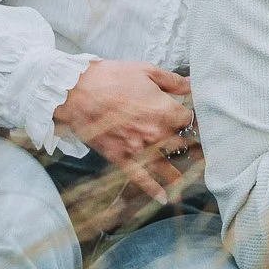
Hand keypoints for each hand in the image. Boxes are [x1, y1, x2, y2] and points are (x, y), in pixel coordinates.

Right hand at [52, 60, 195, 202]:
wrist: (77, 91)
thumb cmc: (111, 78)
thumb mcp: (146, 71)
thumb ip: (172, 81)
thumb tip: (191, 85)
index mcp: (165, 111)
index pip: (188, 119)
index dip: (187, 116)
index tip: (185, 116)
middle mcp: (156, 134)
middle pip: (180, 143)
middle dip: (183, 142)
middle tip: (187, 144)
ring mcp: (139, 149)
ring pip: (166, 166)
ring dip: (177, 172)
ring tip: (185, 179)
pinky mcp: (121, 158)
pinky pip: (141, 178)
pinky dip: (153, 189)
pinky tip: (164, 197)